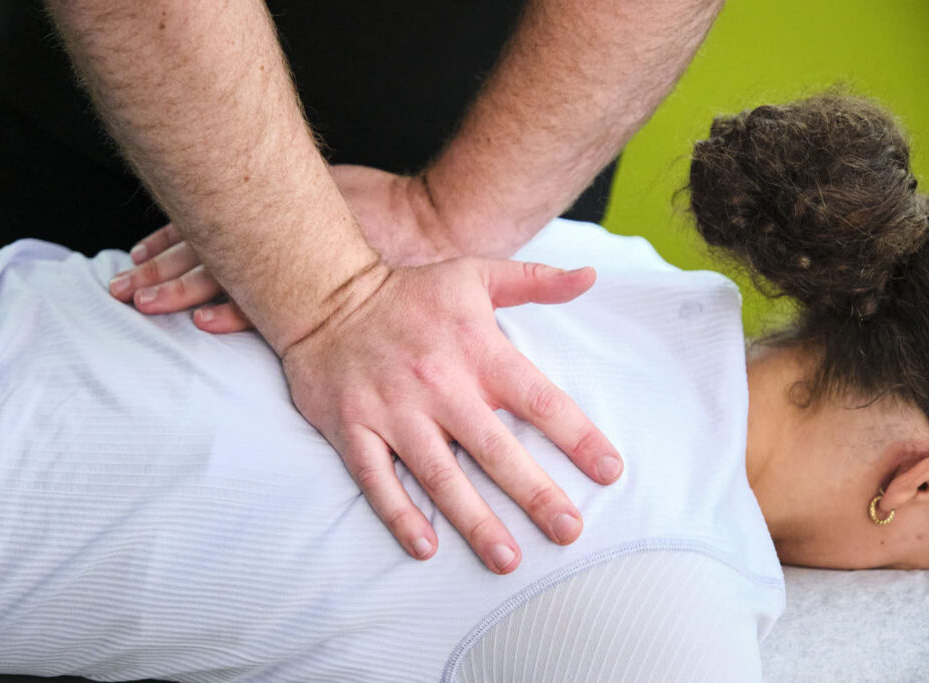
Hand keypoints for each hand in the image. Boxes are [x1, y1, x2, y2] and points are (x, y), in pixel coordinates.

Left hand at [108, 165, 461, 330]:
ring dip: (180, 292)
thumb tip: (248, 193)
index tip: (136, 255)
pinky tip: (205, 323)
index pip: (207, 222)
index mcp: (279, 206)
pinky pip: (271, 308)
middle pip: (204, 251)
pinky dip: (235, 314)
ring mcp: (301, 266)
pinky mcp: (326, 297)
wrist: (444, 229)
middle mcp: (283, 232)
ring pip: (227, 278)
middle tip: (120, 288)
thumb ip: (294, 193)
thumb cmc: (391, 208)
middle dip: (158, 272)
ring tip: (142, 303)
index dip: (167, 242)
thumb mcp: (335, 184)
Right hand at [281, 257, 621, 572]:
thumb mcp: (475, 274)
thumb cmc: (409, 292)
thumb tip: (590, 276)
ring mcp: (392, 410)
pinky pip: (377, 478)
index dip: (578, 437)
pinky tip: (426, 547)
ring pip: (439, 474)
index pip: (538, 399)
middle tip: (568, 530)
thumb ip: (535, 281)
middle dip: (534, 493)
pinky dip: (399, 513)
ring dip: (474, 520)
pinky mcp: (352, 427)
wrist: (324, 295)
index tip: (610, 471)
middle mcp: (438, 384)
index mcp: (476, 349)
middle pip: (495, 447)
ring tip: (507, 559)